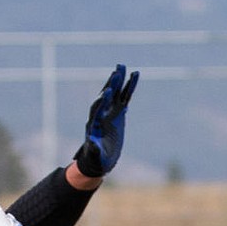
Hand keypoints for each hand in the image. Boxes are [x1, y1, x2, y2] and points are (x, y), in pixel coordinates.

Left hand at [73, 64, 138, 178]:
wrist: (100, 159)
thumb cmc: (97, 159)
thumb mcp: (96, 155)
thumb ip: (94, 148)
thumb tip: (92, 142)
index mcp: (94, 123)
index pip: (98, 109)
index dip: (103, 101)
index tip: (108, 91)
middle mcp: (101, 114)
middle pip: (106, 96)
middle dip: (111, 84)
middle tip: (117, 71)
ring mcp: (110, 112)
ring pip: (116, 93)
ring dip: (119, 80)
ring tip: (123, 66)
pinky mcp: (118, 112)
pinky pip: (125, 97)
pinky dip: (129, 87)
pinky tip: (135, 75)